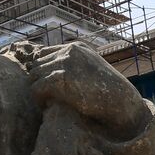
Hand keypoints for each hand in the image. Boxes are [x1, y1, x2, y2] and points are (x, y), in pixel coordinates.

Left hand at [29, 43, 150, 135]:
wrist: (120, 100)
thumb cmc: (108, 91)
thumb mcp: (92, 70)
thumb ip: (75, 66)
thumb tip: (54, 75)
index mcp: (76, 47)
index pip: (44, 53)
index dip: (42, 70)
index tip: (46, 86)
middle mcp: (69, 51)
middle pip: (36, 65)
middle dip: (38, 81)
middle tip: (46, 97)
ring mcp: (65, 63)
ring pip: (34, 76)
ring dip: (37, 91)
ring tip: (46, 102)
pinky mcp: (62, 78)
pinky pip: (37, 88)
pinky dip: (38, 99)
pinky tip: (46, 106)